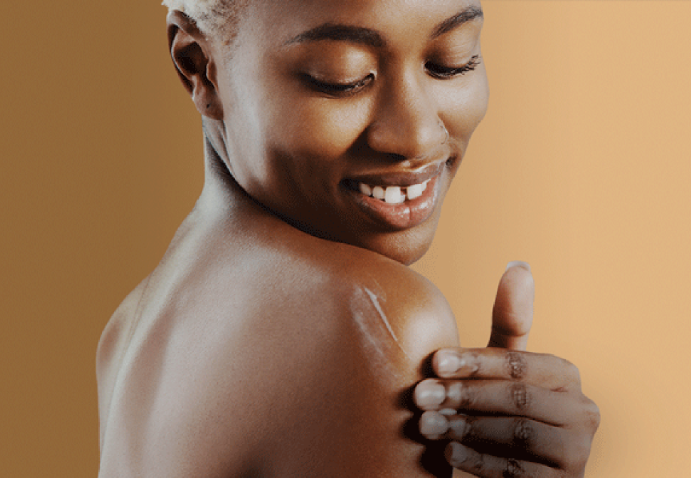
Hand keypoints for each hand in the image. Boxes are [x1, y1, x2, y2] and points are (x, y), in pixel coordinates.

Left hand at [414, 263, 599, 476]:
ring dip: (465, 428)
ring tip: (425, 424)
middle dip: (463, 395)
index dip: (474, 361)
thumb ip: (510, 324)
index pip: (518, 363)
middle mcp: (582, 411)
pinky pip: (517, 471)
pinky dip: (478, 462)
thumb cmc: (500, 410)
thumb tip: (518, 264)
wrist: (516, 473)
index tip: (434, 361)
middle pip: (517, 399)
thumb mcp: (504, 371)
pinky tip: (447, 455)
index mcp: (565, 375)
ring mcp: (577, 453)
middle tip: (419, 396)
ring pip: (517, 434)